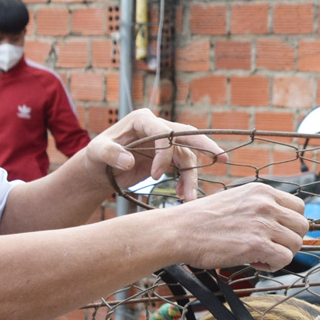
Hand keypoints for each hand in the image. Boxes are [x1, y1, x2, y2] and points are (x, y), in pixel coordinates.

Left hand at [85, 109, 221, 200]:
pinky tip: (182, 196)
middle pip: (187, 135)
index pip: (164, 132)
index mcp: (143, 120)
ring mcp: (165, 142)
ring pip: (187, 156)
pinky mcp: (168, 158)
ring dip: (191, 177)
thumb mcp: (96, 153)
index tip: (156, 176)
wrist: (101, 169)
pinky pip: (183, 168)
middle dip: (205, 146)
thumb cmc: (97, 157)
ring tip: (189, 199)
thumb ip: (110, 154)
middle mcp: (157, 128)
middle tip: (222, 158)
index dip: (164, 154)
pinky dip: (185, 182)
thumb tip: (128, 161)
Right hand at [168, 182, 306, 271]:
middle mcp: (266, 204)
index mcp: (262, 191)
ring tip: (260, 255)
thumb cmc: (202, 220)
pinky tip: (256, 262)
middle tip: (269, 247)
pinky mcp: (258, 244)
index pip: (299, 206)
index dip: (289, 224)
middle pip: (302, 225)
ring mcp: (263, 223)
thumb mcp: (236, 200)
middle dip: (289, 240)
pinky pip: (285, 258)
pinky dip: (274, 265)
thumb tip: (278, 224)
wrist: (179, 231)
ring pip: (296, 243)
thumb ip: (258, 207)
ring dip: (281, 253)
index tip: (274, 233)